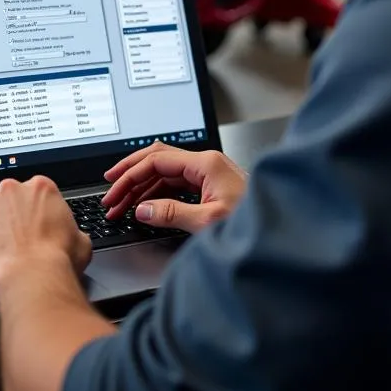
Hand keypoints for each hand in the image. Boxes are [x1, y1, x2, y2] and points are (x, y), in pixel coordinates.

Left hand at [0, 176, 92, 294]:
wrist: (33, 276)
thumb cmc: (57, 259)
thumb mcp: (81, 241)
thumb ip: (74, 231)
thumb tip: (75, 237)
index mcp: (41, 188)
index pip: (35, 187)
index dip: (35, 204)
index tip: (35, 217)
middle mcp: (12, 191)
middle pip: (7, 190)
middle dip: (10, 206)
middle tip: (16, 228)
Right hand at [101, 142, 247, 233]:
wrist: (280, 231)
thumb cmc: (253, 222)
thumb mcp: (208, 221)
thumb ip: (172, 214)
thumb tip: (143, 209)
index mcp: (205, 163)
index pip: (156, 161)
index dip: (130, 176)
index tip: (114, 192)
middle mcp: (206, 163)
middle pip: (157, 159)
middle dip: (130, 175)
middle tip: (110, 191)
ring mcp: (208, 173)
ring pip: (164, 172)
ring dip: (141, 187)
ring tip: (122, 205)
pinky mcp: (210, 186)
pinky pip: (175, 183)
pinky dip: (156, 193)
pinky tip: (146, 205)